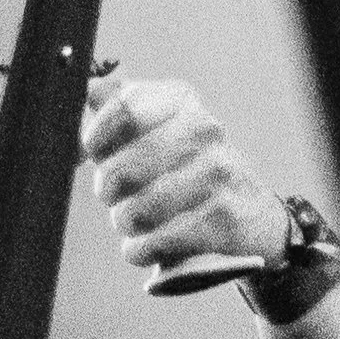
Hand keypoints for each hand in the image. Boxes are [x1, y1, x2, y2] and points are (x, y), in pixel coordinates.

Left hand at [81, 74, 287, 283]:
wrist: (253, 217)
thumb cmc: (188, 174)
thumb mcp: (158, 131)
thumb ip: (120, 109)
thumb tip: (86, 88)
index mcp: (181, 102)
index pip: (122, 108)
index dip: (95, 137)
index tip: (92, 153)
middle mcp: (203, 130)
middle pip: (121, 167)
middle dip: (107, 191)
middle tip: (115, 197)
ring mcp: (216, 174)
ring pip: (138, 210)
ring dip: (125, 223)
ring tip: (133, 223)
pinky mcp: (223, 218)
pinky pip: (159, 240)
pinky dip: (141, 250)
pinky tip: (143, 248)